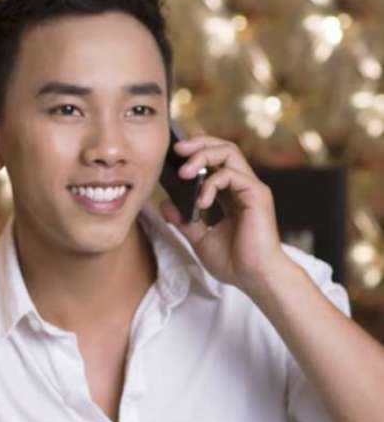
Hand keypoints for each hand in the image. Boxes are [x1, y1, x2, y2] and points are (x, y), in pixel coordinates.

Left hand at [159, 135, 289, 295]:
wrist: (256, 279)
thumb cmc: (235, 262)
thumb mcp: (200, 239)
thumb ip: (184, 220)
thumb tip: (165, 204)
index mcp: (231, 194)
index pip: (216, 160)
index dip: (197, 150)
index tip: (174, 152)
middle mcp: (243, 187)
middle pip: (224, 148)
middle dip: (199, 143)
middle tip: (177, 149)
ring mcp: (251, 188)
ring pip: (229, 153)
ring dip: (202, 156)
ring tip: (183, 173)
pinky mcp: (257, 195)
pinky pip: (231, 175)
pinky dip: (211, 184)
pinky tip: (201, 202)